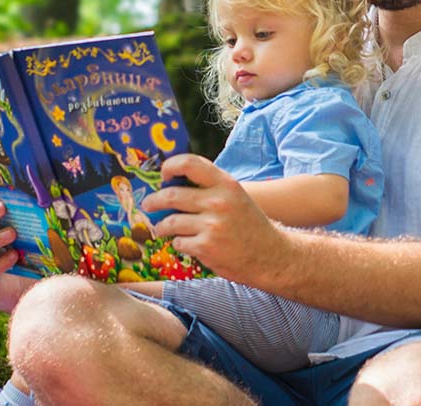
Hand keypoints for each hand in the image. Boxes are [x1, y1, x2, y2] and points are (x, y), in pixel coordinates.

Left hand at [141, 154, 288, 284]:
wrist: (272, 256)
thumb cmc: (249, 224)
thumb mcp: (235, 196)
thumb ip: (209, 187)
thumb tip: (172, 183)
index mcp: (225, 184)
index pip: (190, 163)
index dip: (170, 166)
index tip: (163, 175)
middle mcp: (218, 202)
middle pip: (171, 195)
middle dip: (154, 201)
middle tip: (148, 204)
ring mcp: (211, 225)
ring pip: (170, 222)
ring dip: (162, 226)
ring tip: (162, 228)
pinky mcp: (206, 248)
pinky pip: (178, 242)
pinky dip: (179, 244)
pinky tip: (187, 244)